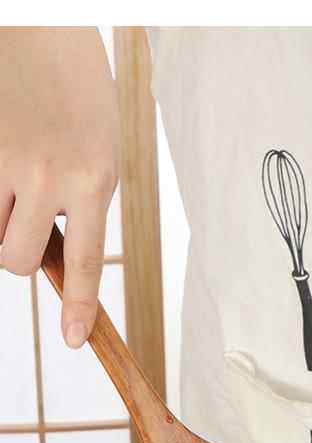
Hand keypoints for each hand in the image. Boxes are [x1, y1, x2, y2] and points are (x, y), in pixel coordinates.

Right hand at [0, 28, 117, 346]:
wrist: (40, 26)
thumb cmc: (74, 91)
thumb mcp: (99, 149)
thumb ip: (81, 203)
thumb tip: (53, 261)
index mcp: (95, 178)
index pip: (86, 261)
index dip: (78, 307)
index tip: (74, 340)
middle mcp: (51, 174)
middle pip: (17, 261)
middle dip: (16, 251)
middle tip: (25, 219)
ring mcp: (6, 159)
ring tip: (13, 179)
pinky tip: (1, 163)